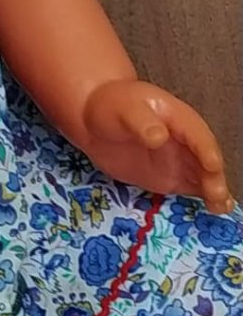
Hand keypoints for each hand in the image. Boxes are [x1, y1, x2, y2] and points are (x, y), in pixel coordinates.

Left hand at [81, 78, 234, 214]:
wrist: (94, 119)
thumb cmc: (112, 106)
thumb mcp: (125, 109)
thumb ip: (142, 122)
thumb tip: (159, 137)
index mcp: (178, 117)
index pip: (197, 135)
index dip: (205, 149)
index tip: (212, 165)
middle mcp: (185, 141)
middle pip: (205, 159)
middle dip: (213, 176)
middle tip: (217, 194)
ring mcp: (179, 160)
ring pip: (203, 176)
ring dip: (214, 191)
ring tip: (221, 207)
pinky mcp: (170, 178)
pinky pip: (190, 188)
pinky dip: (203, 198)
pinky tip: (214, 209)